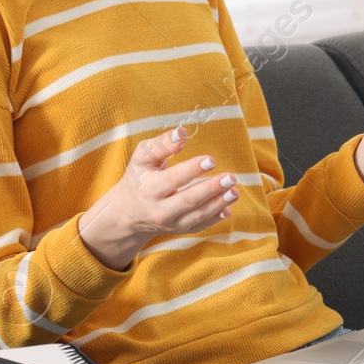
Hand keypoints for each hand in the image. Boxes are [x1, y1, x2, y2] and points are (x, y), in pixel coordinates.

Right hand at [104, 125, 239, 239]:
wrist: (129, 212)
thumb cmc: (138, 178)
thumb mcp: (142, 157)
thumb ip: (162, 144)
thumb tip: (182, 132)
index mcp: (149, 188)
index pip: (173, 179)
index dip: (192, 169)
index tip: (211, 159)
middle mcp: (159, 210)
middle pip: (189, 200)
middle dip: (212, 188)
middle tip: (231, 177)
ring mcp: (171, 223)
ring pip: (197, 215)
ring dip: (219, 203)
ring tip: (235, 190)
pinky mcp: (179, 230)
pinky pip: (200, 227)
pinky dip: (215, 219)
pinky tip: (228, 208)